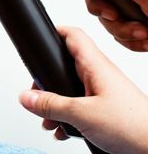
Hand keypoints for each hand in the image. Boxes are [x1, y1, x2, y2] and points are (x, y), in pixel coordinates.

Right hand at [19, 26, 147, 153]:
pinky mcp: (108, 107)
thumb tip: (27, 96)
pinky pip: (80, 104)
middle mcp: (100, 74)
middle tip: (36, 92)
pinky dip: (68, 115)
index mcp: (95, 66)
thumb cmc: (133, 125)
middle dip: (47, 80)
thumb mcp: (82, 114)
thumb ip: (51, 104)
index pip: (72, 35)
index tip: (37, 38)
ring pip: (71, 88)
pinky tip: (64, 129)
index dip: (53, 31)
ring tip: (49, 119)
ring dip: (57, 103)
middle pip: (65, 64)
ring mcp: (104, 90)